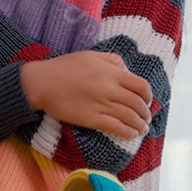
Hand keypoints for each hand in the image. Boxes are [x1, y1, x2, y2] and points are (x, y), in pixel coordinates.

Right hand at [20, 51, 152, 138]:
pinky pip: (116, 127)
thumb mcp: (91, 55)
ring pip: (129, 118)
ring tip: (142, 129)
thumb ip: (113, 60)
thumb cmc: (65, 67)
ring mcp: (101, 105)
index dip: (148, 96)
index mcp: (111, 73)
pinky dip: (128, 132)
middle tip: (146, 118)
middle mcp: (109, 89)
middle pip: (138, 104)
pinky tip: (131, 134)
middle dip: (146, 113)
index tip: (148, 101)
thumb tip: (128, 71)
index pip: (141, 86)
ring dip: (140, 125)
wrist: (43, 82)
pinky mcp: (91, 119)